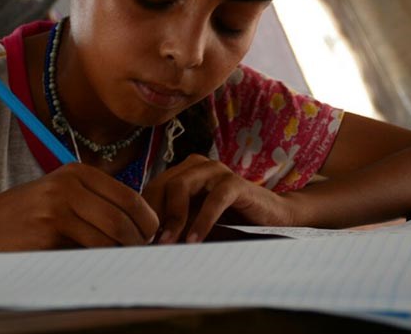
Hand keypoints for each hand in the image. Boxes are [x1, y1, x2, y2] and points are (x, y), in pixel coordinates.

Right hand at [0, 163, 158, 249]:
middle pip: (123, 216)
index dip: (147, 217)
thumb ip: (95, 202)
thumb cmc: (25, 215)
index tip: (152, 232)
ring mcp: (59, 207)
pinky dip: (102, 260)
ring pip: (110, 235)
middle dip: (139, 238)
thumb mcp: (61, 195)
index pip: (129, 194)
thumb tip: (138, 224)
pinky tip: (102, 263)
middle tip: (143, 251)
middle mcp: (70, 185)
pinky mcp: (49, 231)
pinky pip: (89, 250)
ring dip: (122, 252)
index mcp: (77, 172)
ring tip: (124, 259)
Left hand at [142, 155, 293, 243]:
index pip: (152, 190)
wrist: (272, 218)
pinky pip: (214, 200)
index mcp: (183, 172)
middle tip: (149, 245)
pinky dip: (202, 221)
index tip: (138, 242)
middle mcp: (197, 166)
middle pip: (162, 185)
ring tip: (168, 244)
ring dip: (173, 218)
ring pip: (181, 186)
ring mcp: (216, 170)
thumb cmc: (229, 222)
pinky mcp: (236, 183)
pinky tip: (195, 240)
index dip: (143, 215)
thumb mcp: (195, 221)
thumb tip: (143, 245)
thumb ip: (174, 225)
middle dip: (154, 216)